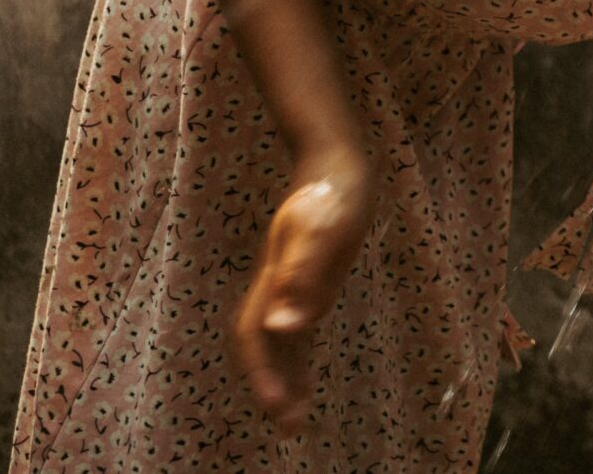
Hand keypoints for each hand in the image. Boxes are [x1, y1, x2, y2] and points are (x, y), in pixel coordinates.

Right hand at [237, 152, 371, 434]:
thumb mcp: (323, 230)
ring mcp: (290, 287)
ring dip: (284, 380)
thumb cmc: (331, 194)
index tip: (279, 409)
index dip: (265, 375)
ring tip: (294, 422)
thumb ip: (302, 277)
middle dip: (272, 387)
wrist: (333, 163)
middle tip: (289, 429)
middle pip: (264, 348)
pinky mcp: (307, 283)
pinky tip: (306, 381)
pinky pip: (295, 331)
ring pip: (278, 344)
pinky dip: (297, 359)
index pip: (259, 339)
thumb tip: (285, 328)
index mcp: (275, 282)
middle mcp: (277, 289)